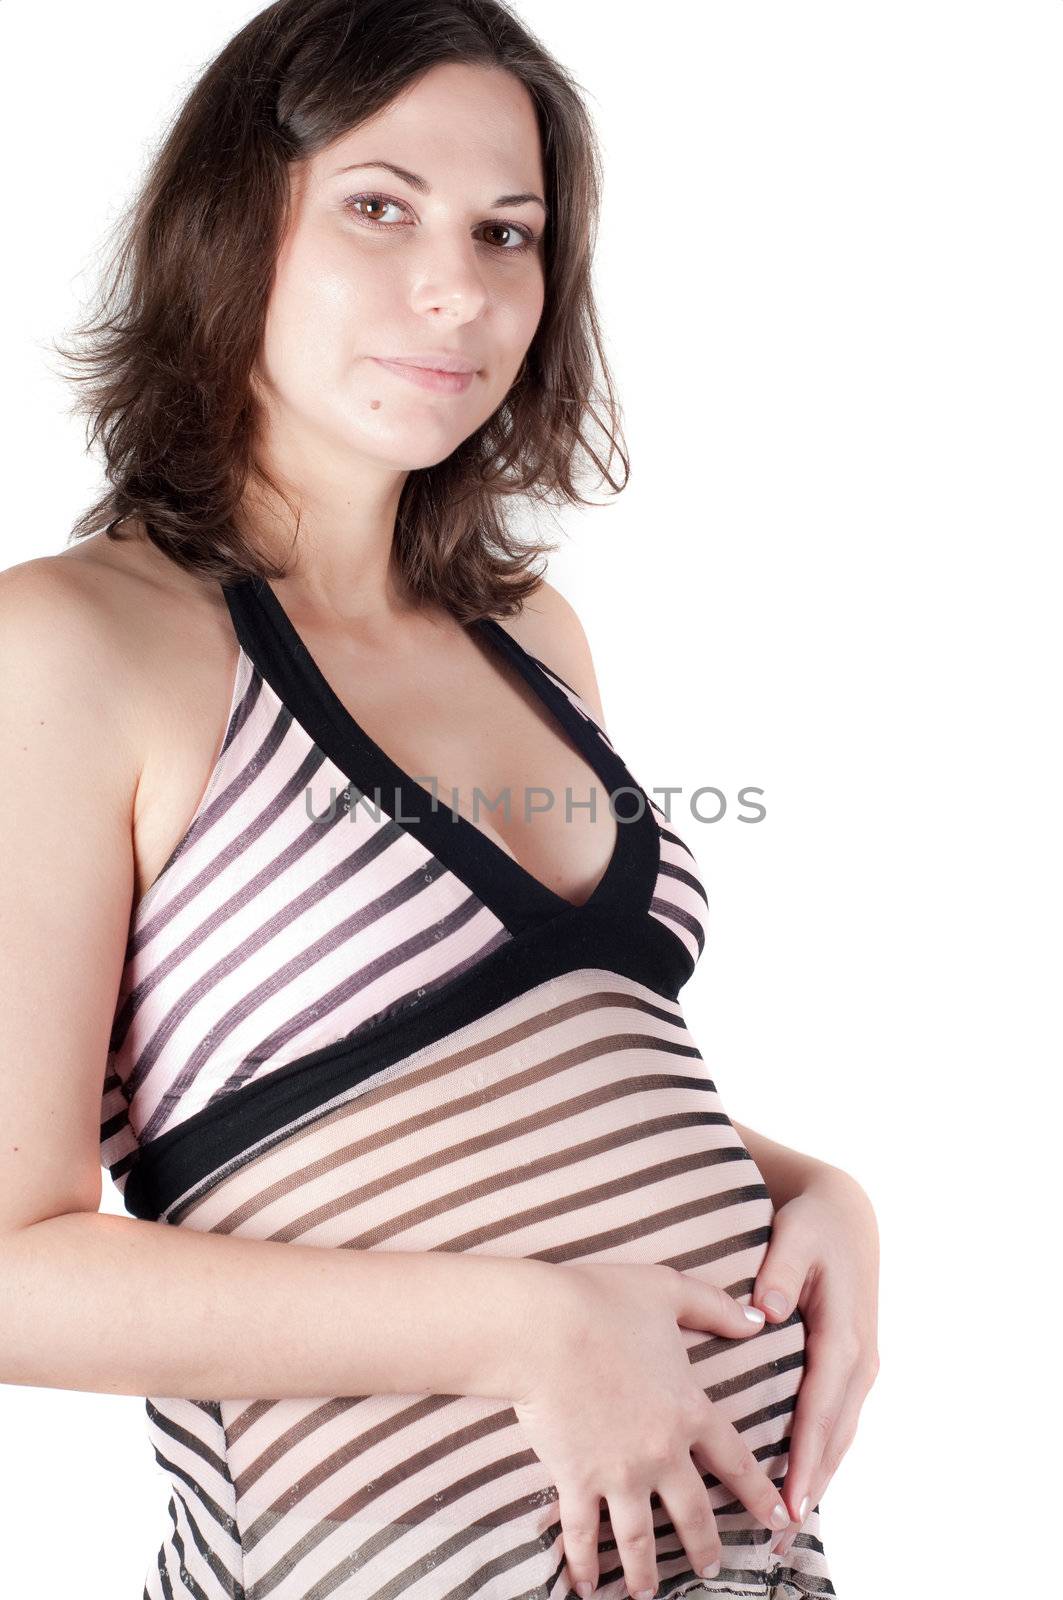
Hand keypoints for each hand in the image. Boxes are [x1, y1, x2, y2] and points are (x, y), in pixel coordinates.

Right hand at [510, 1262, 793, 1599]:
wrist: (543, 1327)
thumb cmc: (602, 1300)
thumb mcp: (668, 1291)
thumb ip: (715, 1307)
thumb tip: (757, 1319)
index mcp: (689, 1409)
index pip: (735, 1460)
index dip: (758, 1493)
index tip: (778, 1519)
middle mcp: (661, 1452)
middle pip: (692, 1512)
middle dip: (705, 1546)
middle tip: (711, 1569)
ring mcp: (618, 1473)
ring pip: (640, 1537)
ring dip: (646, 1571)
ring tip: (649, 1594)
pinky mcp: (575, 1479)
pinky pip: (583, 1533)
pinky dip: (585, 1563)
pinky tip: (587, 1586)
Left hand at [751, 1168, 880, 1557]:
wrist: (847, 1213)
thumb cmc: (814, 1224)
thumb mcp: (796, 1236)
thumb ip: (781, 1273)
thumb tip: (764, 1312)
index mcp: (843, 1336)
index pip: (819, 1411)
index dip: (802, 1459)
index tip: (786, 1501)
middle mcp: (858, 1361)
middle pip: (833, 1438)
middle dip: (809, 1489)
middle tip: (780, 1537)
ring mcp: (860, 1367)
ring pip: (839, 1437)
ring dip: (818, 1480)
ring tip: (790, 1526)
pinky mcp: (852, 1367)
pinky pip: (838, 1421)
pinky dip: (823, 1456)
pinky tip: (804, 1483)